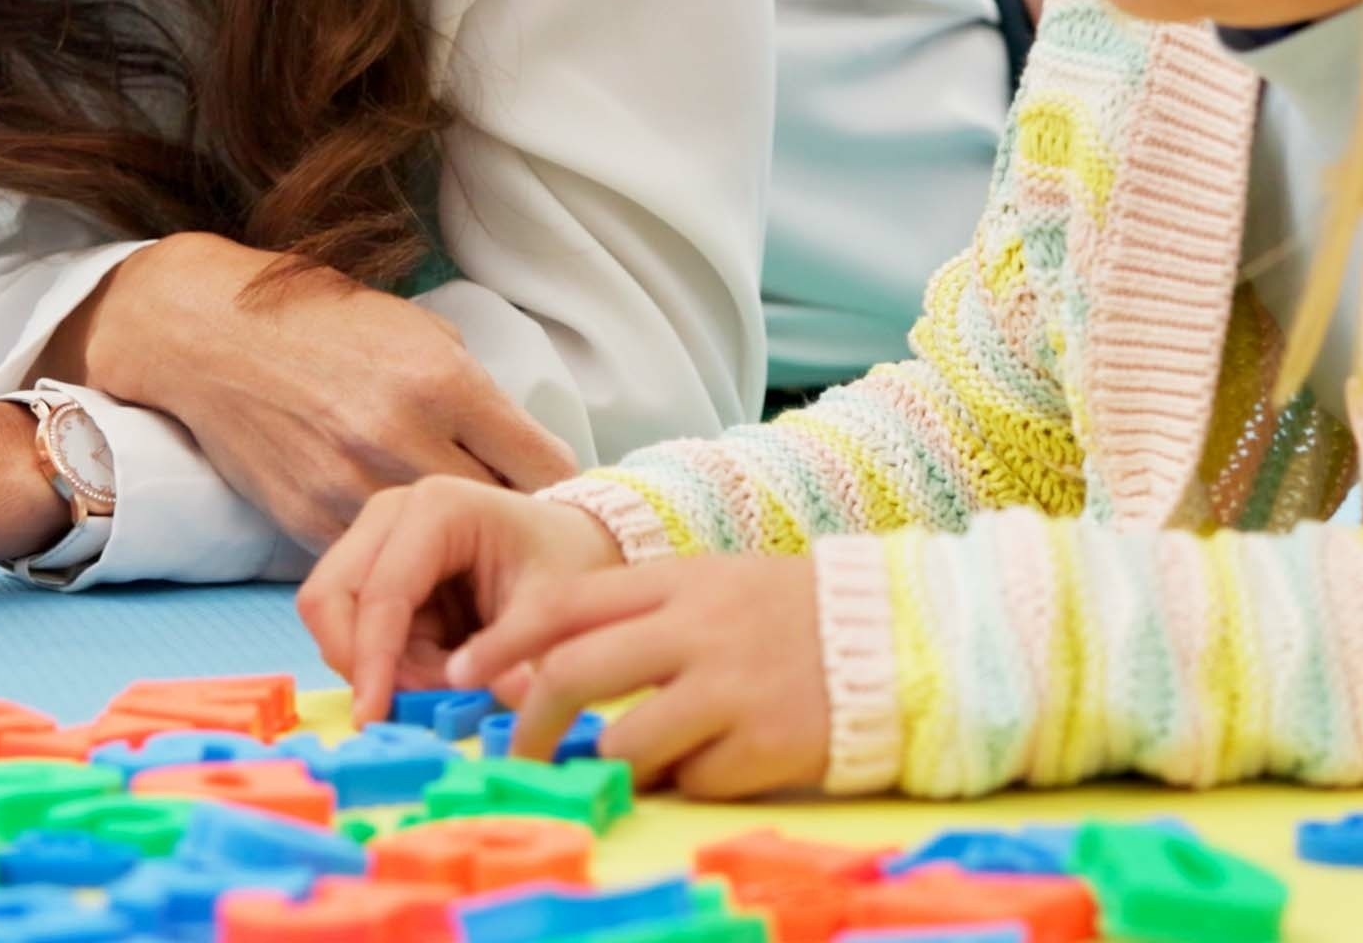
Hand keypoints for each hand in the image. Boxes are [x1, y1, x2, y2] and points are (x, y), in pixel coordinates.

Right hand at [49, 233, 579, 548]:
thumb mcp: (418, 332)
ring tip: (479, 553)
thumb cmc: (324, 323)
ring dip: (461, 554)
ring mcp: (351, 485)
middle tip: (538, 537)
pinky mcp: (309, 520)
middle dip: (523, 527)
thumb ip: (473, 394)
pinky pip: (378, 556)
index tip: (576, 501)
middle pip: (500, 514)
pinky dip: (400, 559)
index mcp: (443, 382)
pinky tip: (415, 554)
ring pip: (438, 550)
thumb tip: (526, 451)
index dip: (568, 488)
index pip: (543, 463)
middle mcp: (402, 438)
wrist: (212, 336)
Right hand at [297, 477, 624, 723]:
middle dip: (360, 662)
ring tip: (444, 680)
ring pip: (334, 619)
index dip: (371, 662)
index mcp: (437, 508)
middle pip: (328, 598)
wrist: (573, 547)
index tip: (371, 718)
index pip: (380, 595)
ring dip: (378, 665)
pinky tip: (439, 666)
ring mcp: (377, 538)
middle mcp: (392, 514)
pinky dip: (387, 662)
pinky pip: (355, 629)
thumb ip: (516, 650)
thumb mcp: (555, 608)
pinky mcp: (375, 569)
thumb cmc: (566, 566)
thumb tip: (486, 693)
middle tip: (406, 706)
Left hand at [452, 555, 828, 799]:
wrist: (900, 639)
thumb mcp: (718, 584)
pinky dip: (684, 781)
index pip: (565, 603)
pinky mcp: (761, 747)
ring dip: (612, 762)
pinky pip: (689, 781)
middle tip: (517, 754)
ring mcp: (730, 690)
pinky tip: (710, 763)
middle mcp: (699, 629)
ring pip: (624, 742)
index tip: (462, 671)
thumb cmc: (795, 613)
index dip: (503, 639)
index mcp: (682, 579)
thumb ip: (645, 614)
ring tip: (627, 764)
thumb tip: (557, 664)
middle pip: (574, 675)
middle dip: (529, 723)